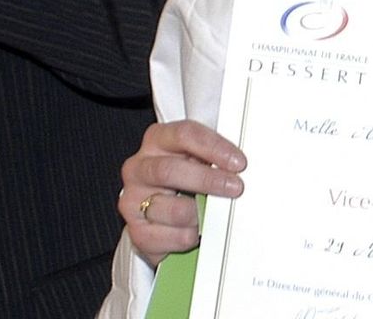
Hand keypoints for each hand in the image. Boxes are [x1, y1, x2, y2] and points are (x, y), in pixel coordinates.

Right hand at [118, 119, 245, 265]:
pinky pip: (165, 238)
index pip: (184, 134)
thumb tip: (239, 165)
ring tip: (212, 215)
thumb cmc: (184, 177)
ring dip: (198, 215)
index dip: (213, 147)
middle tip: (235, 188)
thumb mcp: (197, 157)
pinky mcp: (136, 231)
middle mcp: (139, 167)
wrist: (160, 211)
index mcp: (157, 139)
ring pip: (171, 209)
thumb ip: (213, 156)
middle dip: (207, 180)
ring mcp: (133, 199)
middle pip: (170, 170)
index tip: (238, 162)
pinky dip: (186, 237)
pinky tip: (195, 232)